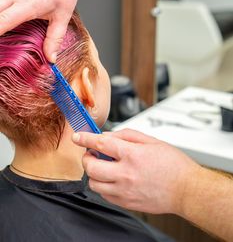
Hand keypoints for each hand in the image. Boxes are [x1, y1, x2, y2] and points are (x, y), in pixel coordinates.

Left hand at [73, 129, 199, 214]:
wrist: (187, 190)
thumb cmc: (174, 165)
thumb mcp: (152, 141)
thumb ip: (127, 136)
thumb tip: (108, 136)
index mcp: (132, 155)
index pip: (100, 144)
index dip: (85, 138)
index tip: (77, 137)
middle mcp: (126, 174)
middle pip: (91, 167)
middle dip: (87, 158)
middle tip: (92, 153)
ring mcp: (125, 191)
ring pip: (95, 184)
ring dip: (94, 173)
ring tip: (104, 167)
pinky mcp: (126, 203)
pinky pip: (105, 195)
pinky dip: (103, 185)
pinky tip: (113, 178)